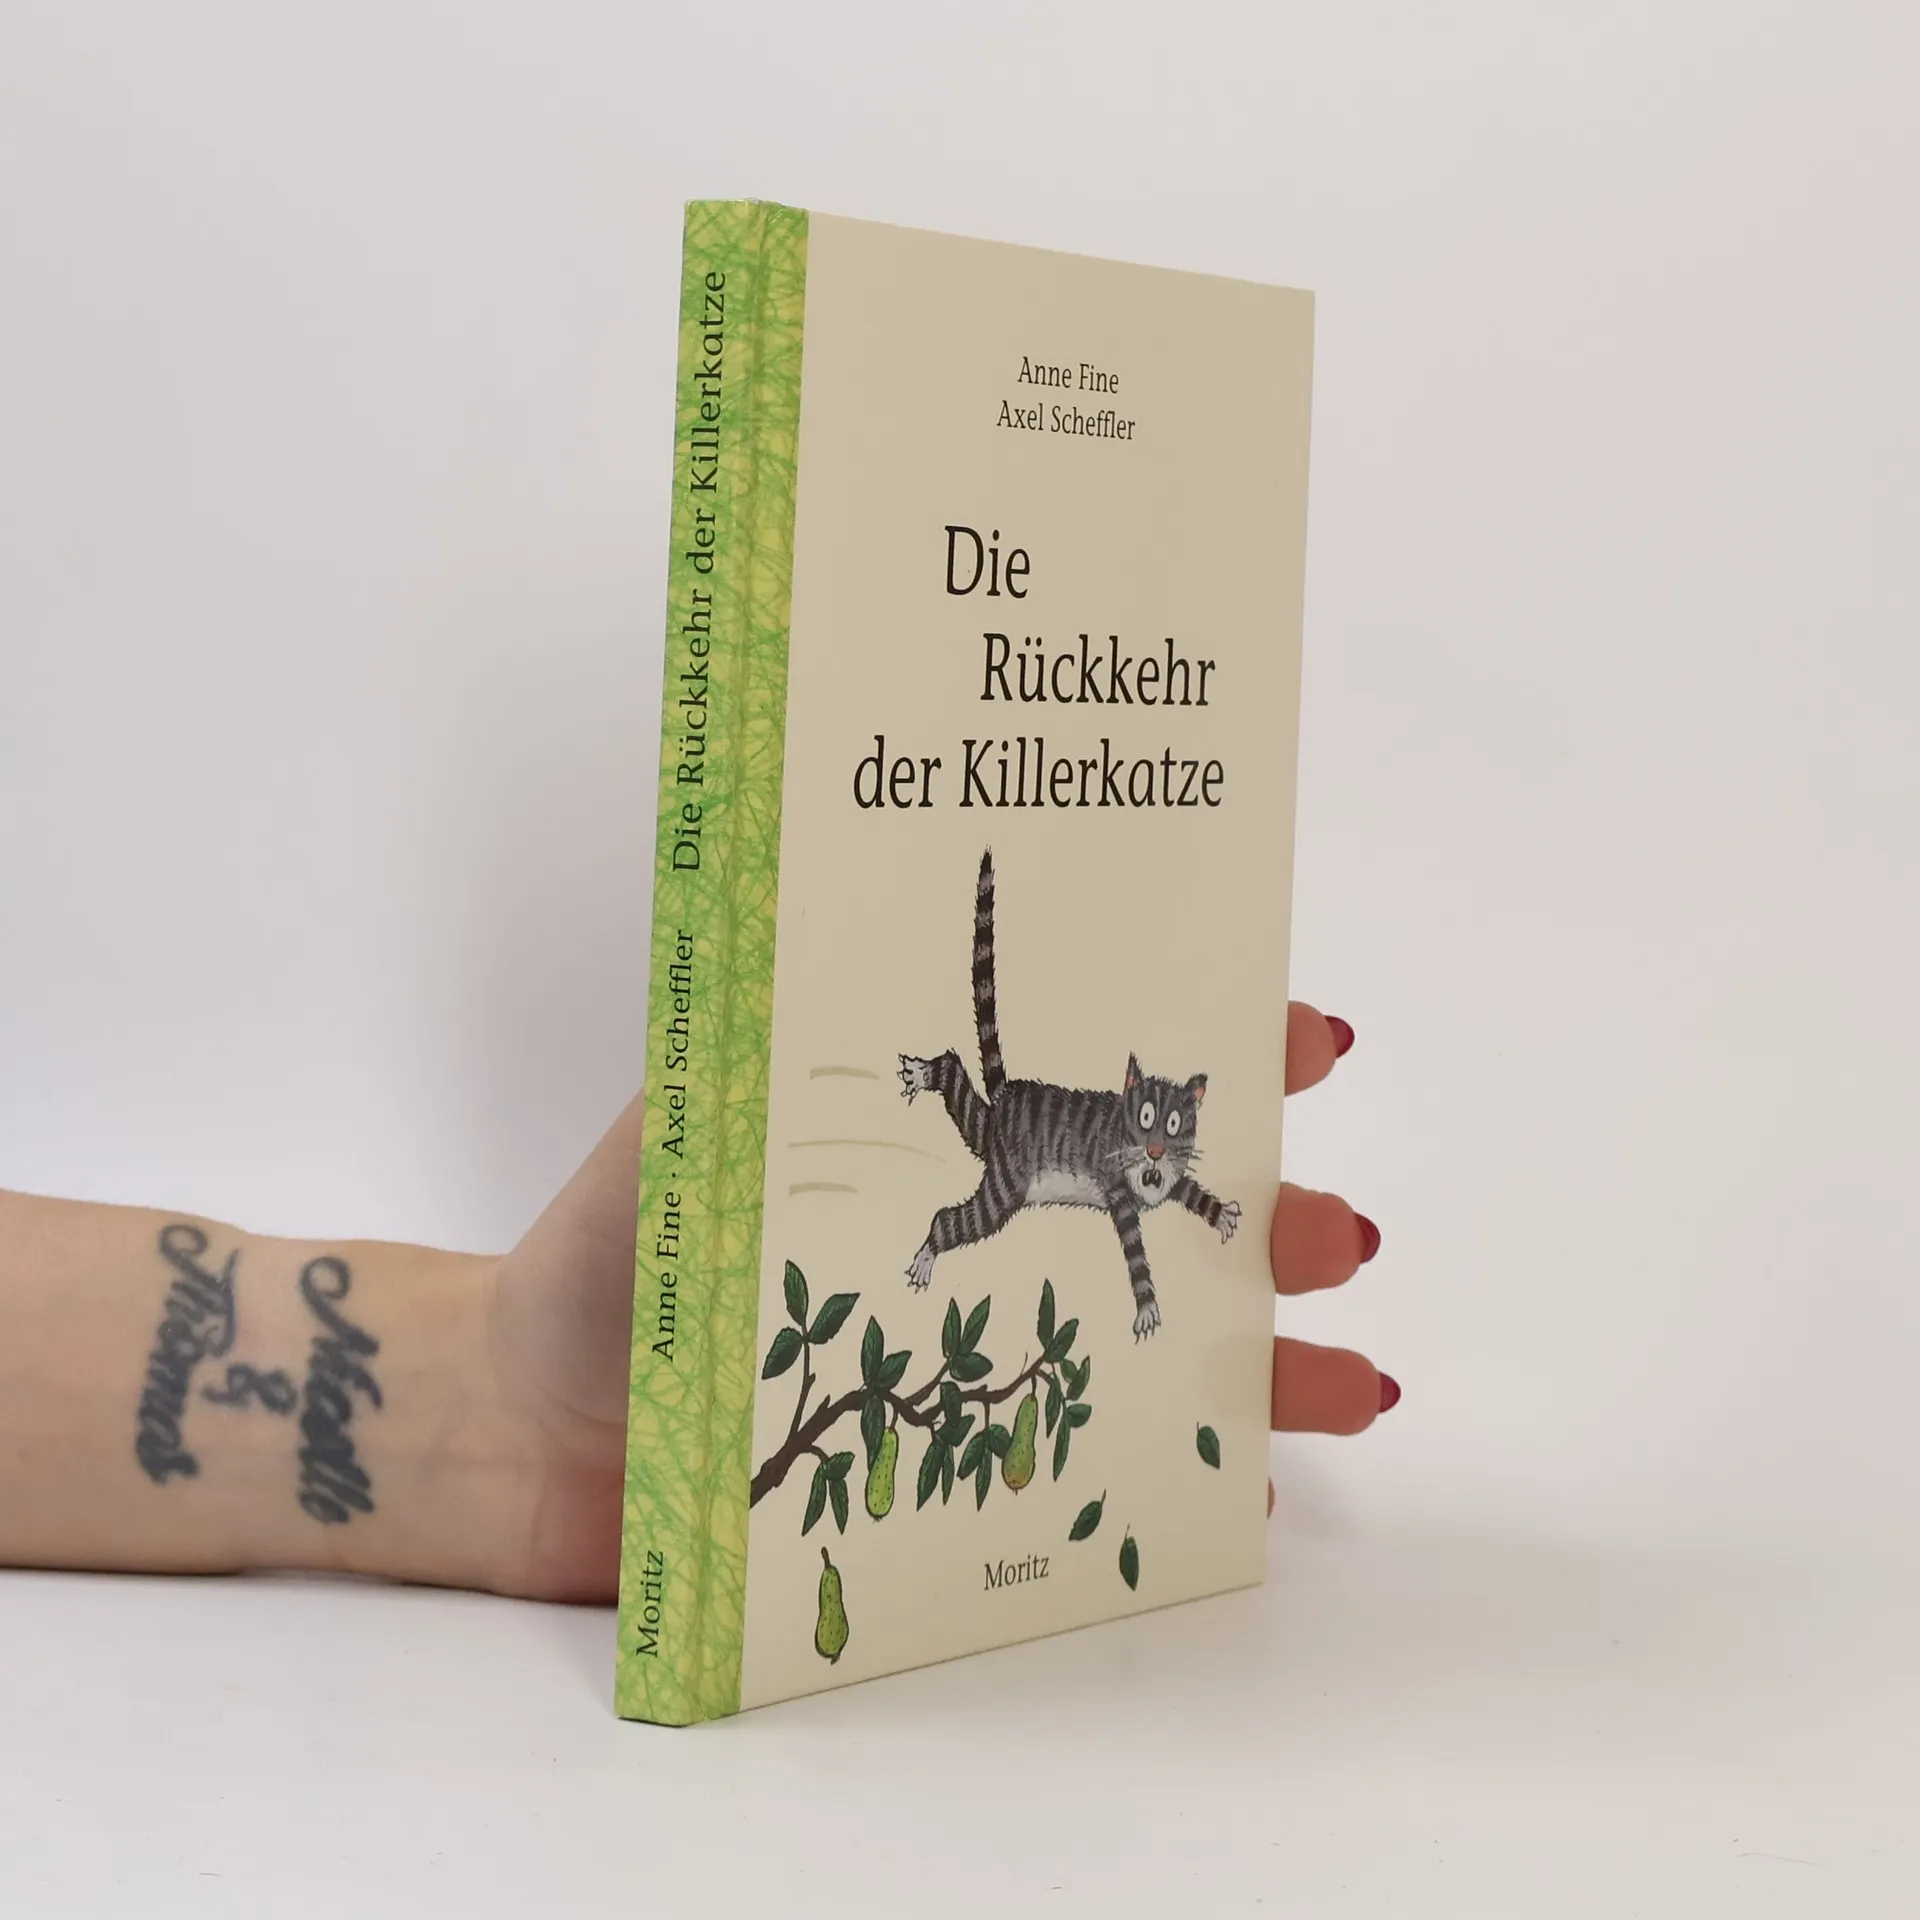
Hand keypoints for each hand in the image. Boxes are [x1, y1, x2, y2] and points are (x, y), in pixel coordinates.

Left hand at [485, 1001, 1391, 1599]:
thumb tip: (832, 983)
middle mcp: (982, 1244)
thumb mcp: (671, 1135)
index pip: (1088, 1085)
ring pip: (1162, 1344)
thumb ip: (741, 1063)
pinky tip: (1261, 1477)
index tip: (1297, 1036)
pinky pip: (1101, 1463)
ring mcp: (984, 1355)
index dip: (1203, 1054)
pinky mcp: (958, 1458)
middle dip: (1264, 1208)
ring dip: (1271, 1348)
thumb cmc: (603, 1271)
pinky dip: (1192, 1471)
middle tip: (1325, 1226)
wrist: (530, 1435)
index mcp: (934, 1148)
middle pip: (1155, 1216)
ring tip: (1348, 1362)